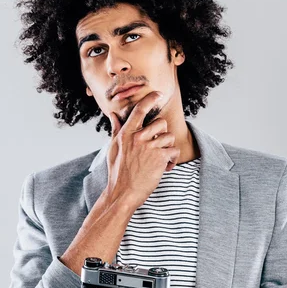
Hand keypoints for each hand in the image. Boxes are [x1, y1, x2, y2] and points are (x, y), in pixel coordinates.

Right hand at [105, 91, 180, 207]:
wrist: (123, 193)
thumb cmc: (117, 172)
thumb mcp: (113, 148)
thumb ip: (116, 130)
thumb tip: (112, 115)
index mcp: (126, 134)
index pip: (139, 110)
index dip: (150, 99)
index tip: (158, 94)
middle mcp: (138, 138)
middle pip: (161, 123)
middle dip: (162, 134)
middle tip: (157, 147)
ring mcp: (150, 147)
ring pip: (169, 137)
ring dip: (168, 148)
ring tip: (161, 159)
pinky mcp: (160, 158)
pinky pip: (174, 151)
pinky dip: (172, 160)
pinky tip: (165, 167)